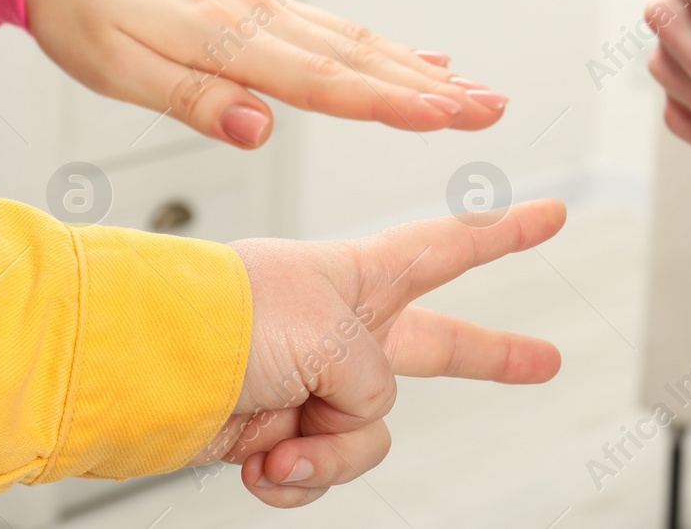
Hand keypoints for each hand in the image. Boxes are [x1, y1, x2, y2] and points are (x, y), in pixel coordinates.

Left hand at [25, 0, 507, 147]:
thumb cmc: (79, 10)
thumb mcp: (115, 69)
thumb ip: (193, 99)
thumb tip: (259, 130)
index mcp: (226, 38)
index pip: (322, 80)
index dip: (388, 102)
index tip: (446, 118)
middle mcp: (261, 16)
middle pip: (361, 59)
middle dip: (433, 89)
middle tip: (494, 109)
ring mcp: (269, 7)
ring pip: (360, 43)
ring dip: (423, 71)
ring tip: (479, 93)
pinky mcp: (264, 6)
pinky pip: (339, 30)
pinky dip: (389, 48)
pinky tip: (423, 60)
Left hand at [193, 198, 565, 507]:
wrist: (140, 368)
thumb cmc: (227, 318)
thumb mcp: (334, 336)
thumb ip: (374, 381)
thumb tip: (353, 416)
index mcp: (364, 276)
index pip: (454, 243)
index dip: (507, 230)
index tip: (551, 213)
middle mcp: (346, 326)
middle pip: (441, 345)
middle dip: (494, 356)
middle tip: (544, 360)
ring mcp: (315, 380)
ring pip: (372, 433)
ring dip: (332, 449)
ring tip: (284, 436)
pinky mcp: (280, 431)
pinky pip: (322, 470)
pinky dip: (294, 476)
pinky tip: (262, 460)